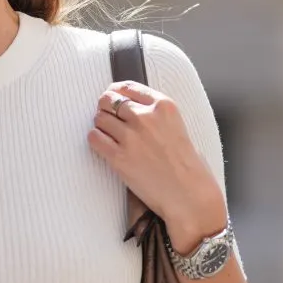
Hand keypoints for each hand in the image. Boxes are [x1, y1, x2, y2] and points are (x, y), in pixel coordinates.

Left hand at [88, 80, 227, 251]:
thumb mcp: (178, 127)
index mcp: (164, 106)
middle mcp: (145, 117)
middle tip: (107, 116)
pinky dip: (95, 140)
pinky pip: (94, 138)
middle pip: (109, 100)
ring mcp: (131, 137)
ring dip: (100, 125)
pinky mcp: (119, 157)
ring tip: (108, 135)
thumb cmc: (187, 166)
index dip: (116, 92)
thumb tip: (130, 108)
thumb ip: (156, 114)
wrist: (189, 194)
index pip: (128, 87)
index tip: (112, 96)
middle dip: (105, 107)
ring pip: (99, 118)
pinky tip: (103, 146)